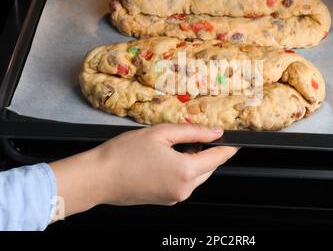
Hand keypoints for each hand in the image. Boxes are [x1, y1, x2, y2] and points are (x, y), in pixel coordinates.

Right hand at [49, 124, 237, 218]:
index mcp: (186, 171)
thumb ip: (193, 131)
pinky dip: (182, 170)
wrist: (98, 178)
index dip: (228, 146)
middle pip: (208, 167)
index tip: (234, 139)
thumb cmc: (123, 155)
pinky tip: (165, 159)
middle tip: (193, 135)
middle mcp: (184, 189)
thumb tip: (215, 132)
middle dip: (206, 151)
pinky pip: (183, 183)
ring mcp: (174, 197)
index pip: (218, 157)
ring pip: (196, 176)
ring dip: (193, 161)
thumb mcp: (161, 133)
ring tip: (172, 146)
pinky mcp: (165, 201)